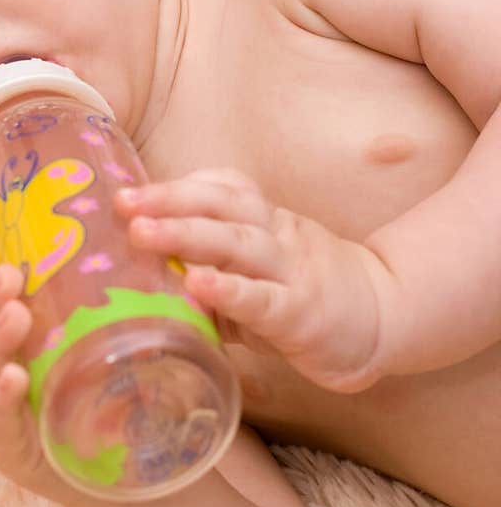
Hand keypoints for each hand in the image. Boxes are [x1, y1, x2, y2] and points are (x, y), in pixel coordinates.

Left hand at [114, 168, 389, 392]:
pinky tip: (196, 285)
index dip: (178, 187)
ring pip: (237, 242)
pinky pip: (262, 298)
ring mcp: (290, 271)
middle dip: (168, 201)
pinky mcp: (300, 313)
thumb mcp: (259, 267)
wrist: (384, 318)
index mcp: (264, 220)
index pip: (222, 188)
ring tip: (143, 233)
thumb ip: (210, 265)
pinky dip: (228, 290)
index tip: (131, 190)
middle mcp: (275, 235)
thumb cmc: (303, 293)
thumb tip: (141, 271)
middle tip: (123, 204)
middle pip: (221, 206)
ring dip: (185, 235)